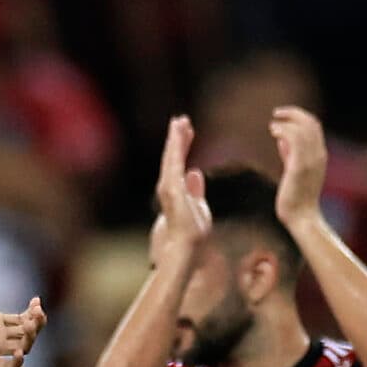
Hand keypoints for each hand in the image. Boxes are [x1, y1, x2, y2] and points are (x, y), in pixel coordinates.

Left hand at [0, 272, 43, 366]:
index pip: (22, 318)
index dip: (33, 312)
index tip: (36, 301)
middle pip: (27, 332)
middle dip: (37, 322)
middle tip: (38, 312)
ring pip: (22, 347)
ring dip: (29, 338)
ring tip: (30, 326)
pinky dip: (15, 362)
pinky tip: (19, 353)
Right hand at [151, 114, 210, 260]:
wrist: (186, 247)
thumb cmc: (192, 233)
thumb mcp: (199, 207)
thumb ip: (195, 190)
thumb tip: (195, 172)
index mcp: (176, 190)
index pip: (178, 164)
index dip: (182, 146)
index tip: (187, 131)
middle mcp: (168, 187)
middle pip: (172, 157)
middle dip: (176, 138)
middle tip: (181, 119)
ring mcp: (168, 186)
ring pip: (171, 156)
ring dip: (175, 138)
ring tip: (179, 121)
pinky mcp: (171, 186)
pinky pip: (173, 161)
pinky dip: (176, 146)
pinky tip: (179, 132)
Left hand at [270, 105, 327, 229]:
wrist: (302, 218)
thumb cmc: (296, 198)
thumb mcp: (293, 172)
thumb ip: (289, 155)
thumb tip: (281, 139)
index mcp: (319, 155)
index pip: (315, 126)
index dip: (300, 117)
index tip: (284, 117)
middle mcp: (318, 155)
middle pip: (311, 123)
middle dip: (293, 114)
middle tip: (277, 114)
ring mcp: (311, 160)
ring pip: (303, 128)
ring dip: (286, 121)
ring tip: (273, 124)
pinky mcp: (300, 166)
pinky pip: (295, 139)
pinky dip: (283, 130)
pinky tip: (274, 131)